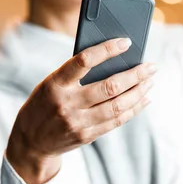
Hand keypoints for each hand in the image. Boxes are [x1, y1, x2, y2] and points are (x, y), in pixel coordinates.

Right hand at [6, 38, 156, 183]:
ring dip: (138, 92)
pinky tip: (143, 100)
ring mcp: (77, 123)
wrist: (30, 141)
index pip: (84, 61)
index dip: (107, 49)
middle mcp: (66, 104)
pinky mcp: (86, 136)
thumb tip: (115, 61)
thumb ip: (76, 74)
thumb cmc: (45, 104)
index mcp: (55, 84)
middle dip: (135, 75)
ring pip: (117, 106)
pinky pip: (116, 121)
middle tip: (151, 66)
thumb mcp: (51, 84)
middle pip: (109, 87)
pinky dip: (133, 109)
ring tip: (150, 82)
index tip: (127, 42)